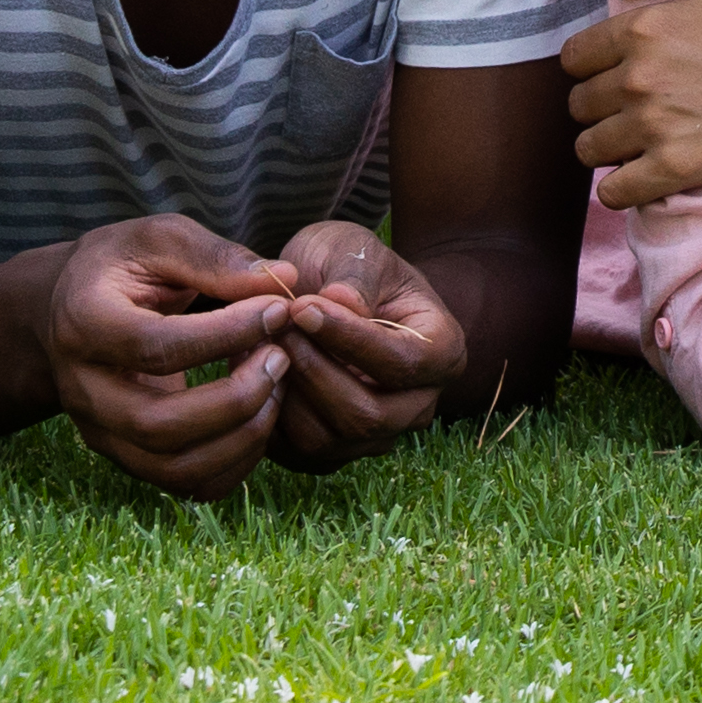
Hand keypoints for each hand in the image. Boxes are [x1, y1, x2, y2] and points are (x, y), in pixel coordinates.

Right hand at [31, 214, 301, 502]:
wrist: (70, 310)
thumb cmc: (122, 266)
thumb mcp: (158, 240)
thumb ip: (215, 257)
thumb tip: (283, 280)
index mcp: (83, 324)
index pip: (155, 347)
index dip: (226, 333)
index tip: (277, 310)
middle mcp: (83, 390)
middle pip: (158, 426)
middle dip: (236, 399)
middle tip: (281, 357)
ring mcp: (102, 432)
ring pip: (174, 469)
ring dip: (241, 436)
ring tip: (277, 386)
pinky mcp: (127, 456)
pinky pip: (187, 484)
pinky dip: (236, 462)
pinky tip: (260, 414)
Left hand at [267, 221, 472, 468]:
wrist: (330, 288)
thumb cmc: (351, 264)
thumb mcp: (355, 249)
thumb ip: (354, 276)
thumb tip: (342, 302)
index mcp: (443, 351)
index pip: (400, 362)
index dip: (347, 338)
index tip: (301, 307)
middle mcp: (418, 404)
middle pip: (367, 415)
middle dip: (313, 371)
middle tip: (274, 327)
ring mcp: (378, 435)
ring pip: (328, 440)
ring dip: (288, 393)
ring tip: (263, 343)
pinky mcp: (337, 452)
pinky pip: (298, 453)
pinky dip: (272, 415)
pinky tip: (259, 369)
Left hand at [562, 0, 701, 208]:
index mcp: (645, 26)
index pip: (573, 57)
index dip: (590, 65)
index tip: (613, 72)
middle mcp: (640, 77)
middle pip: (579, 105)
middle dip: (599, 106)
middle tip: (631, 108)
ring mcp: (656, 126)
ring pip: (589, 149)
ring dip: (607, 147)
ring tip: (636, 142)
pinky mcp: (676, 170)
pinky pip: (615, 192)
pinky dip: (622, 188)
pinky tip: (644, 174)